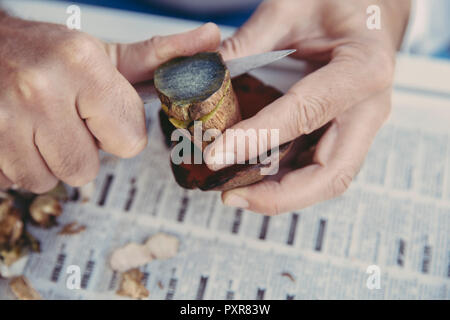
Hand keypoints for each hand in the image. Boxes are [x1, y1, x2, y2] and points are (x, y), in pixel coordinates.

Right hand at [0, 14, 219, 192]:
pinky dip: (23, 165)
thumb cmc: (49, 53)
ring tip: (43, 126)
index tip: (101, 114)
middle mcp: (41, 91)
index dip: (118, 132)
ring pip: (51, 180)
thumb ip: (161, 55)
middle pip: (87, 170)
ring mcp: (5, 120)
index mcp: (83, 66)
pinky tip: (20, 135)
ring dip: (52, 160)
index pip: (129, 141)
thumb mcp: (106, 54)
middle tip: (68, 121)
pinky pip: (16, 182)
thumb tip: (211, 39)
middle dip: (83, 151)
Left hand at [205, 0, 409, 213]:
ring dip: (281, 194)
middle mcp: (370, 108)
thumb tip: (205, 78)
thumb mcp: (290, 7)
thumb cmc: (338, 1)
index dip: (257, 139)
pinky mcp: (347, 133)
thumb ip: (248, 43)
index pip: (304, 115)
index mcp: (363, 69)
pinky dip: (287, 180)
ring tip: (236, 191)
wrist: (370, 8)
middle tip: (232, 196)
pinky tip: (255, 176)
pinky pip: (319, 167)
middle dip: (279, 195)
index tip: (217, 155)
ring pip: (326, 179)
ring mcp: (361, 125)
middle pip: (330, 173)